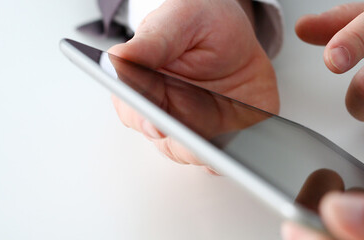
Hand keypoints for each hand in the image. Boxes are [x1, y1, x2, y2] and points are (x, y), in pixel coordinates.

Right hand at [108, 0, 277, 166]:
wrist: (238, 36)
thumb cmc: (202, 23)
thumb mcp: (179, 20)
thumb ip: (152, 42)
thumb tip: (118, 58)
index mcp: (145, 87)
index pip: (136, 112)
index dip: (145, 121)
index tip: (158, 125)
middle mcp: (169, 114)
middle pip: (168, 142)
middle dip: (183, 145)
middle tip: (199, 143)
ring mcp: (199, 129)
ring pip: (198, 154)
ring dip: (210, 154)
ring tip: (224, 150)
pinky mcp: (230, 135)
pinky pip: (232, 153)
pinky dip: (238, 154)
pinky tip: (245, 149)